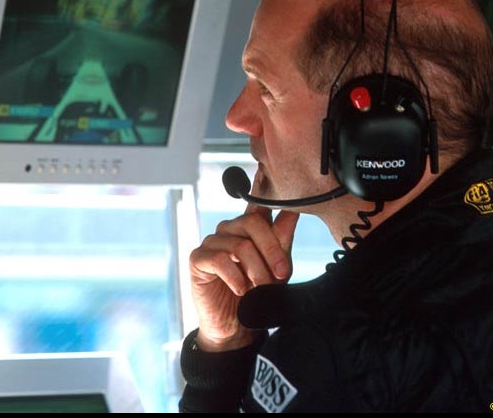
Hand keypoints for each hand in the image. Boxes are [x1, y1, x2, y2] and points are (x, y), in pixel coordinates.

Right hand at [189, 170, 298, 351]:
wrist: (237, 328)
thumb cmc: (257, 296)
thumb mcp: (277, 268)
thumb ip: (282, 240)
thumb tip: (294, 210)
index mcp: (249, 229)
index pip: (256, 201)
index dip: (260, 182)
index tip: (265, 165)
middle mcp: (230, 230)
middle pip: (253, 223)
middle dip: (272, 251)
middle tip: (280, 275)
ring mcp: (213, 242)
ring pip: (241, 245)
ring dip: (256, 270)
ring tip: (260, 287)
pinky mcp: (198, 259)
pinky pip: (221, 260)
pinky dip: (237, 277)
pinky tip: (241, 289)